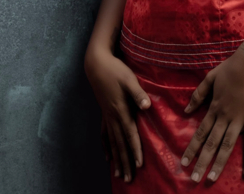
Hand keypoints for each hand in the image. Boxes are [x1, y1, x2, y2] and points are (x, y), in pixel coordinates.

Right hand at [85, 49, 150, 182]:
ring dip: (116, 159)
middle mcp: (112, 117)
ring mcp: (106, 116)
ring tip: (118, 175)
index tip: (139, 165)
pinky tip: (107, 157)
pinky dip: (106, 147)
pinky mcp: (104, 113)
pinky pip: (104, 135)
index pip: (130, 134)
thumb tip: (147, 105)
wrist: (96, 64)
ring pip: (112, 143)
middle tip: (128, 179)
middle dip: (125, 162)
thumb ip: (138, 93)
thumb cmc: (115, 70)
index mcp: (121, 110)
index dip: (135, 150)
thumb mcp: (129, 79)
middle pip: (120, 144)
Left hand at [180, 49, 243, 183]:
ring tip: (211, 178)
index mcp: (213, 107)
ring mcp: (239, 119)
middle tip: (194, 179)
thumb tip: (185, 112)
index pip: (200, 133)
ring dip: (219, 164)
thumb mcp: (210, 78)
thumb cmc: (231, 68)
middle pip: (211, 144)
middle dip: (202, 162)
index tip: (183, 163)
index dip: (192, 148)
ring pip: (227, 146)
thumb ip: (198, 95)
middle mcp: (224, 117)